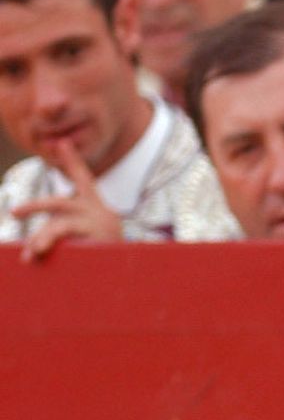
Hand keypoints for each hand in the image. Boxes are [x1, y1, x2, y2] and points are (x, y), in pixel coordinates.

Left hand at [13, 139, 123, 260]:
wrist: (133, 277)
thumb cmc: (108, 260)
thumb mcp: (90, 240)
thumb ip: (66, 232)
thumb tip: (32, 245)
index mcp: (98, 208)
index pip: (84, 178)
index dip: (72, 160)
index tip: (61, 142)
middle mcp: (100, 213)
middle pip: (60, 203)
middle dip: (34, 206)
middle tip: (14, 212)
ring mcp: (100, 226)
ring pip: (60, 226)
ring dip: (42, 238)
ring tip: (31, 253)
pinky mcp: (98, 240)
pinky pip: (67, 243)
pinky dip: (55, 250)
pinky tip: (45, 258)